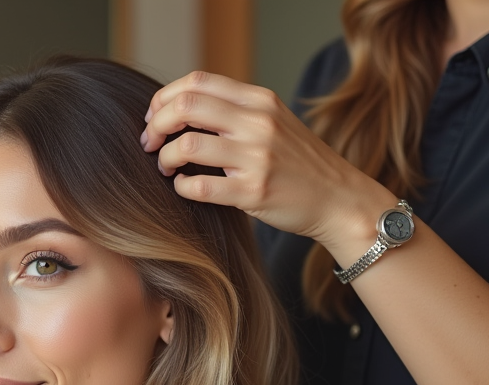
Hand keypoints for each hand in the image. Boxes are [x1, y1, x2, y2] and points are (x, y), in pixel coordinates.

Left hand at [140, 71, 393, 259]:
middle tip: (150, 143)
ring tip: (165, 168)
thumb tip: (179, 108)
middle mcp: (258, 122)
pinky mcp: (253, 191)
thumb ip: (234, 110)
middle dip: (156, 125)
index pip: (197, 82)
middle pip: (185, 106)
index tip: (154, 117)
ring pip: (186, 146)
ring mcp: (257, 157)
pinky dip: (181, 187)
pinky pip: (198, 186)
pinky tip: (185, 187)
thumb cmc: (297, 163)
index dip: (164, 98)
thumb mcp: (272, 121)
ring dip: (164, 158)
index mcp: (259, 100)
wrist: (339, 198)